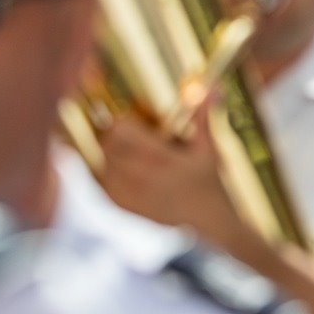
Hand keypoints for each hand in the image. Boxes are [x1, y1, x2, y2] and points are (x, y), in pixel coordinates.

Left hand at [99, 104, 247, 254]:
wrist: (208, 225)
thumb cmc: (210, 186)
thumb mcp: (209, 150)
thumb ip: (203, 118)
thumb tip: (210, 88)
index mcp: (160, 157)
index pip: (122, 129)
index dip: (125, 121)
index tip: (135, 121)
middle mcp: (141, 176)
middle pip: (108, 144)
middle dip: (115, 135)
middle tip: (128, 135)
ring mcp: (130, 194)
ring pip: (102, 164)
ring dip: (109, 155)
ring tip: (126, 154)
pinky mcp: (125, 208)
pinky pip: (102, 186)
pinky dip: (106, 176)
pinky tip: (120, 173)